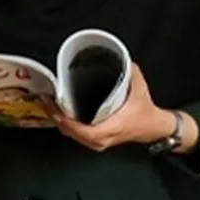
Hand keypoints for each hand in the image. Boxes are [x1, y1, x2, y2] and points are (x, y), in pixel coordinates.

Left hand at [50, 63, 175, 151]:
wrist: (153, 127)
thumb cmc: (145, 111)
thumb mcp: (139, 87)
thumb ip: (128, 70)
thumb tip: (118, 56)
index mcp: (112, 127)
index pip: (85, 131)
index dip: (68, 122)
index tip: (57, 110)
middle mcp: (102, 139)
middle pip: (71, 133)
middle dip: (56, 117)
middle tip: (46, 100)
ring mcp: (97, 143)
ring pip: (71, 135)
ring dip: (57, 120)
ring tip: (48, 104)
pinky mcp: (94, 141)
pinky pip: (74, 135)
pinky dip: (64, 124)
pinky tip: (57, 112)